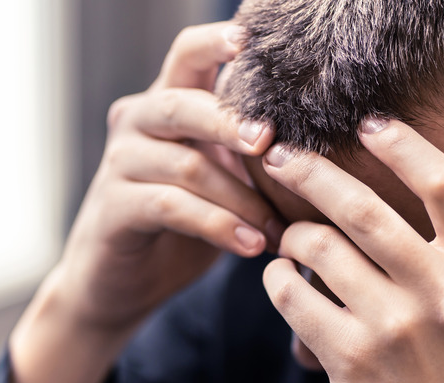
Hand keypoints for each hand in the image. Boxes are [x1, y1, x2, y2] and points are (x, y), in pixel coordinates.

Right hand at [8, 21, 281, 382]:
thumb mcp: (224, 179)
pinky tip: (254, 245)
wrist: (123, 280)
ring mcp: (120, 163)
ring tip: (280, 228)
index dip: (216, 42)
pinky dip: (220, 226)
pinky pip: (173, 207)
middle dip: (233, 121)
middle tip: (272, 142)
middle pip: (183, 104)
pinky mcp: (114, 208)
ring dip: (244, 198)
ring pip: (189, 165)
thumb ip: (253, 154)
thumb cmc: (187, 222)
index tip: (252, 42)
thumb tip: (329, 147)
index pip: (187, 55)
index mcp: (168, 104)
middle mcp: (138, 122)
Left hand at [261, 118, 443, 382]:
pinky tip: (282, 279)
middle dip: (312, 170)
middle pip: (364, 207)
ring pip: (320, 248)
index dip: (404, 143)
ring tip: (290, 234)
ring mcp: (396, 331)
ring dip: (294, 233)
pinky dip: (277, 279)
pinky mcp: (351, 362)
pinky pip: (294, 296)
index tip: (371, 124)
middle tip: (284, 155)